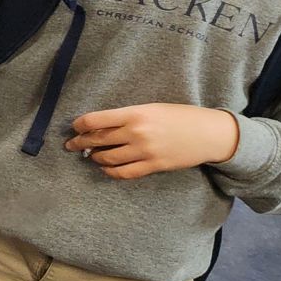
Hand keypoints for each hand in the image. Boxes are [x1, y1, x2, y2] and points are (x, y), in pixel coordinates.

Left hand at [66, 104, 240, 179]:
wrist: (208, 133)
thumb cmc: (179, 116)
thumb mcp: (150, 108)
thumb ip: (126, 116)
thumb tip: (99, 126)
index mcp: (134, 113)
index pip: (94, 121)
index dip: (79, 125)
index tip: (74, 127)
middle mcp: (136, 133)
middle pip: (96, 140)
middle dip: (79, 143)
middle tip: (71, 145)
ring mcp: (144, 151)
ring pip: (107, 159)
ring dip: (95, 158)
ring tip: (92, 155)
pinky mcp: (153, 166)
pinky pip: (124, 173)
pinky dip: (110, 172)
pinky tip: (106, 168)